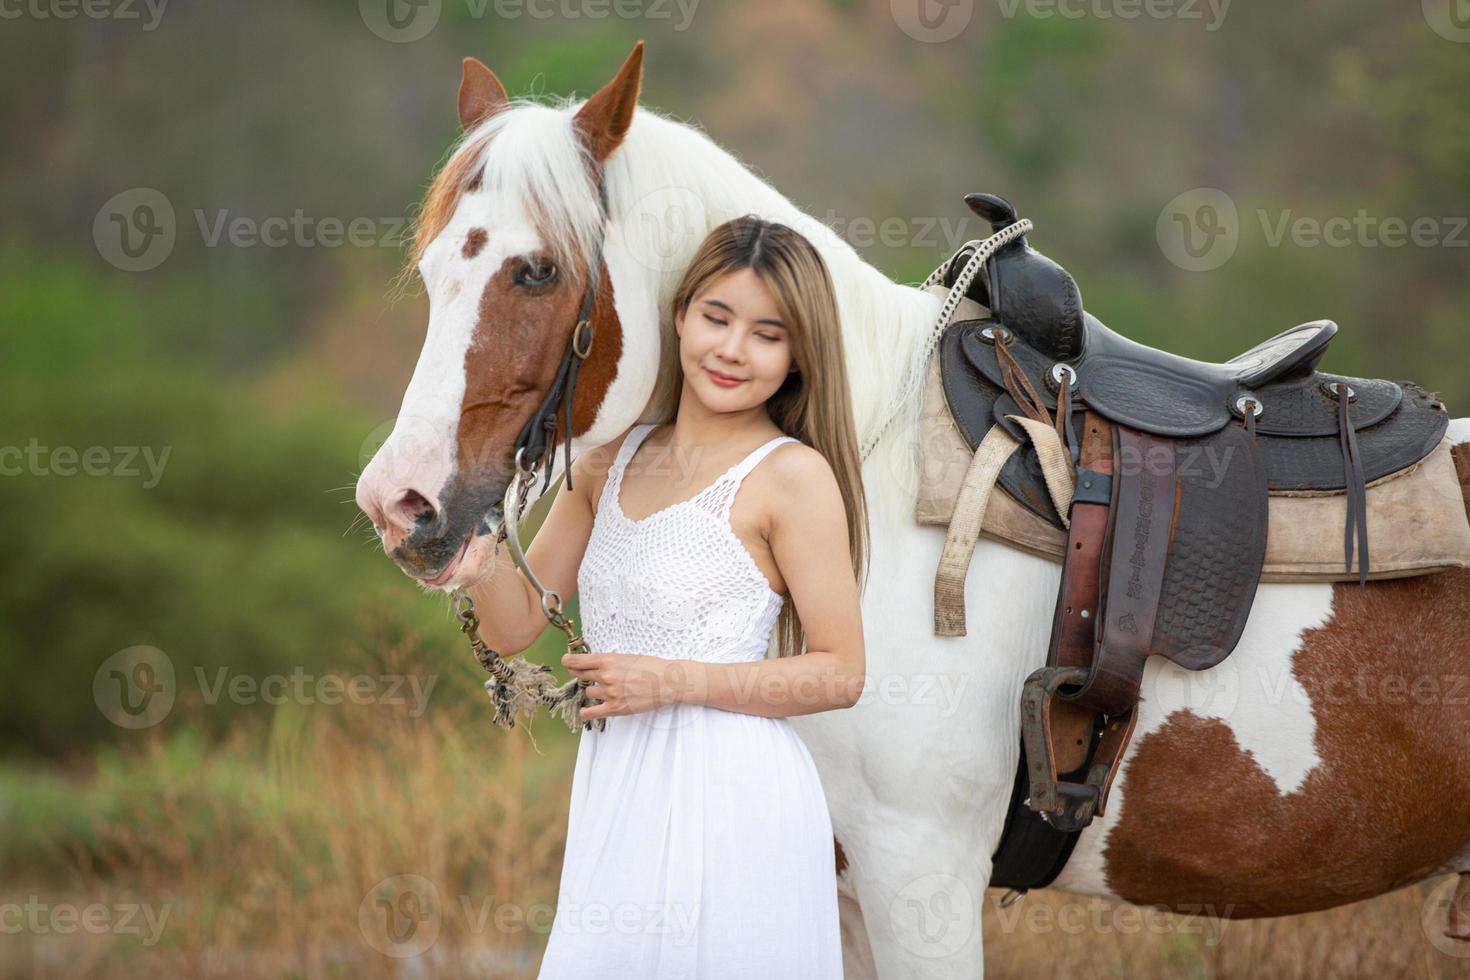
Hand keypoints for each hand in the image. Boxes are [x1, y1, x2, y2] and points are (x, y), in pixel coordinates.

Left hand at [560, 652, 696, 719]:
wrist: (668, 682)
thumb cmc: (650, 667)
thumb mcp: (627, 657)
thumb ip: (608, 661)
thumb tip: (593, 664)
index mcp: (608, 660)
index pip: (577, 661)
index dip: (568, 661)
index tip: (566, 662)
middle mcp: (606, 676)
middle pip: (580, 676)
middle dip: (583, 675)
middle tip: (590, 675)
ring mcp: (609, 693)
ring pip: (589, 692)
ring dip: (594, 691)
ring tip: (608, 690)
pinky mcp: (615, 708)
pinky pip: (590, 712)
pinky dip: (586, 712)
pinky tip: (587, 711)